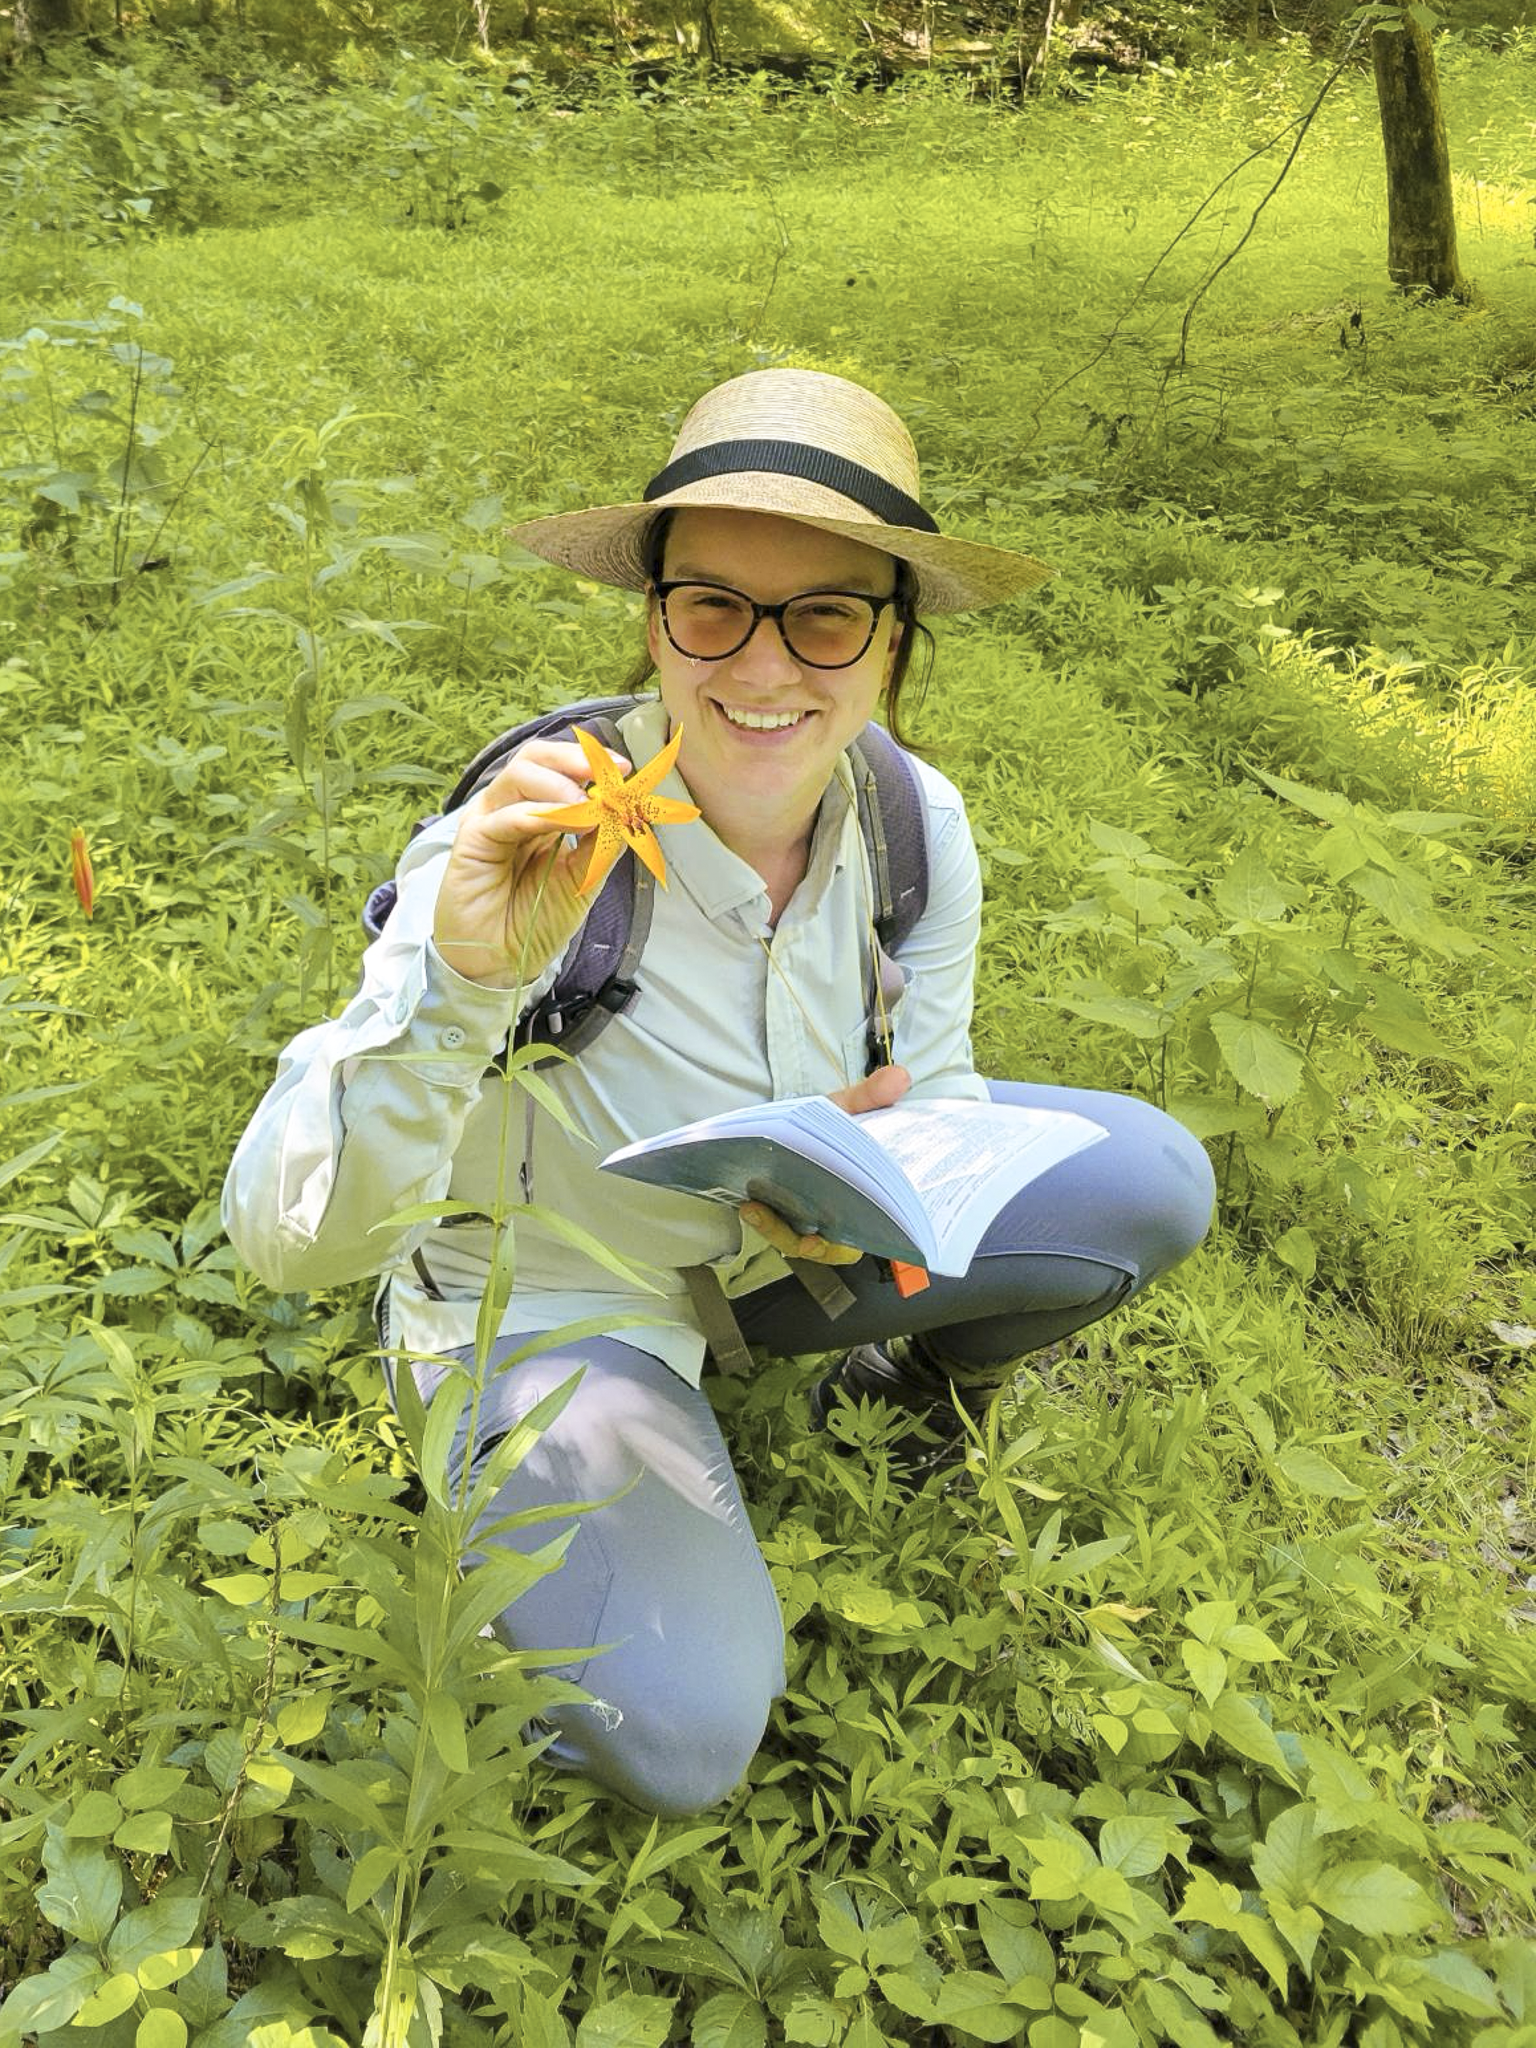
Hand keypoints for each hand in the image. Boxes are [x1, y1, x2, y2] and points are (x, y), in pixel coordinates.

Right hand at [432, 737, 626, 988]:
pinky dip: (540, 814)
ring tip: (588, 807)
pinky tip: (567, 824)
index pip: (560, 769)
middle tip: (607, 773)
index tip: (623, 769)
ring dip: (560, 786)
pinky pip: (506, 816)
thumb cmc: (536, 921)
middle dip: (574, 759)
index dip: (591, 762)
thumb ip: (602, 842)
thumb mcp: (583, 878)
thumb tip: (624, 807)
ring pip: (519, 776)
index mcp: (539, 813)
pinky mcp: (472, 840)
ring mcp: (490, 820)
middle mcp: (512, 809)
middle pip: (535, 758)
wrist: (502, 961)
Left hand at [738, 1064, 911, 1265]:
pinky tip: (750, 1206)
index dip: (881, 1236)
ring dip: (781, 1231)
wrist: (789, 1126)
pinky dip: (765, 1221)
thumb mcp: (846, 1107)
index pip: (881, 1226)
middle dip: (824, 1246)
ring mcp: (810, 1221)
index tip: (874, 1235)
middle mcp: (841, 1216)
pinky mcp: (782, 1219)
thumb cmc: (824, 1126)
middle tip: (811, 1239)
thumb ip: (870, 1095)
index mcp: (864, 1194)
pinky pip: (777, 1232)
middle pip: (839, 1247)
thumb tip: (899, 1078)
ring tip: (759, 1210)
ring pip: (802, 1244)